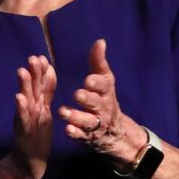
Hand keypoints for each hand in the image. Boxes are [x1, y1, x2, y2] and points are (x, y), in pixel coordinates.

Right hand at [8, 54, 55, 178]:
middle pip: (32, 89)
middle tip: (33, 58)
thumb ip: (46, 93)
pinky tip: (19, 98)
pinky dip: (20, 108)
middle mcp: (30, 109)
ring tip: (22, 72)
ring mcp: (25, 120)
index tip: (42, 57)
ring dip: (23, 87)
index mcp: (38, 105)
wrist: (28, 162)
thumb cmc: (37, 136)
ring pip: (25, 101)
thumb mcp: (44, 112)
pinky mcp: (23, 131)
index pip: (41, 85)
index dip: (42, 72)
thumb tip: (50, 71)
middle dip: (32, 73)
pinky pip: (22, 118)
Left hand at [59, 38, 145, 165]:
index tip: (88, 80)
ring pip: (88, 121)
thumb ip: (99, 62)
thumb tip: (100, 41)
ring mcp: (96, 124)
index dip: (97, 83)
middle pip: (97, 103)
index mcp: (106, 93)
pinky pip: (82, 136)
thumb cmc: (104, 99)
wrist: (116, 131)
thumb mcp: (105, 81)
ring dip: (76, 116)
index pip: (104, 86)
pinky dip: (75, 133)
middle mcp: (103, 108)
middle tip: (77, 94)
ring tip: (63, 112)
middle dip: (87, 99)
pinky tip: (67, 130)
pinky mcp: (88, 136)